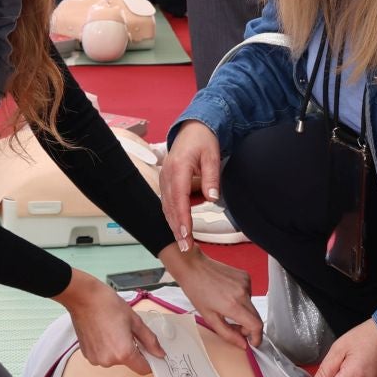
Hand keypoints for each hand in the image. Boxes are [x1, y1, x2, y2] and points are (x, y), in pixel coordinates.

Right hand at [55, 270, 161, 372]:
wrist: (83, 298)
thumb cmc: (108, 305)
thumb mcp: (135, 321)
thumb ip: (150, 340)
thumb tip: (160, 354)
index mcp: (123, 353)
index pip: (143, 369)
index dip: (150, 360)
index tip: (149, 350)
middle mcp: (109, 361)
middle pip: (129, 362)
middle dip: (132, 350)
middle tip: (127, 331)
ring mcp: (96, 360)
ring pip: (116, 359)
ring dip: (118, 349)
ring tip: (113, 329)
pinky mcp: (87, 356)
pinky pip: (104, 356)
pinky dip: (106, 348)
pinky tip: (103, 332)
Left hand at [159, 244, 260, 347]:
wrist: (194, 267)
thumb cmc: (197, 290)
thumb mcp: (209, 317)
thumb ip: (227, 334)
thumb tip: (242, 344)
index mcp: (233, 305)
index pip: (256, 325)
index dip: (257, 337)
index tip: (252, 342)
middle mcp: (243, 293)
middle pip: (256, 317)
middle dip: (248, 327)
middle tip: (236, 328)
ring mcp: (246, 283)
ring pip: (252, 306)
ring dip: (243, 312)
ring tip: (226, 307)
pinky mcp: (246, 277)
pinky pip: (249, 294)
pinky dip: (242, 300)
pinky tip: (228, 295)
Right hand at [160, 121, 220, 248]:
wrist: (193, 129)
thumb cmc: (203, 141)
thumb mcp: (212, 156)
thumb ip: (211, 178)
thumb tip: (212, 198)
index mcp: (178, 167)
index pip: (179, 197)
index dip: (182, 217)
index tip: (186, 234)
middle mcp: (167, 174)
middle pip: (170, 206)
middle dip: (177, 228)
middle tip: (185, 247)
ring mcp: (164, 178)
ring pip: (167, 207)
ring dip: (174, 225)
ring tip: (183, 243)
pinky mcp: (166, 182)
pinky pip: (167, 202)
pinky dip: (173, 216)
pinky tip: (179, 228)